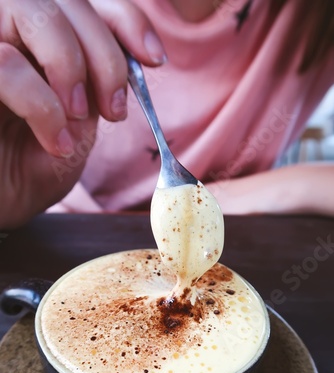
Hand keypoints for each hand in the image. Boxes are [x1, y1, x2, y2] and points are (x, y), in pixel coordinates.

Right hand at [0, 0, 165, 227]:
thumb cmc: (32, 170)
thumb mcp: (78, 127)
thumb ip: (96, 87)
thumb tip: (134, 58)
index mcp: (41, 42)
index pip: (85, 3)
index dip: (125, 20)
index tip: (154, 60)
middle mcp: (10, 33)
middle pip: (65, 1)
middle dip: (104, 55)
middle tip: (115, 110)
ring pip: (31, 10)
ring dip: (70, 65)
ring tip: (78, 118)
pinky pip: (6, 64)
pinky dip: (41, 103)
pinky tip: (55, 141)